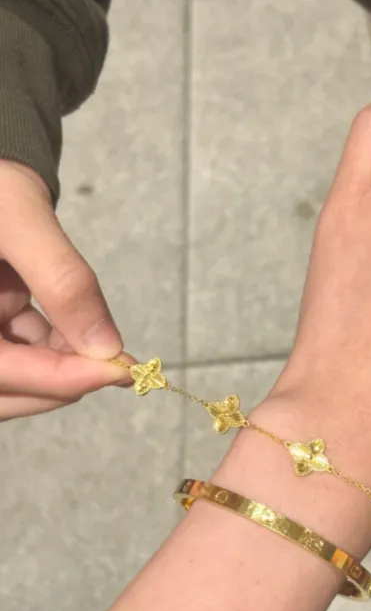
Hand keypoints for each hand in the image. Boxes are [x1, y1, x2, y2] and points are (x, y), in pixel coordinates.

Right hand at [0, 161, 128, 419]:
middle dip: (61, 384)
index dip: (56, 378)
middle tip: (119, 367)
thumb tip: (107, 346)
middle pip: (2, 391)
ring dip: (61, 370)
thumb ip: (63, 281)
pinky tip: (78, 329)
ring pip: (12, 381)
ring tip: (103, 346)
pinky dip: (54, 351)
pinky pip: (18, 357)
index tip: (116, 371)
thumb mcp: (20, 218)